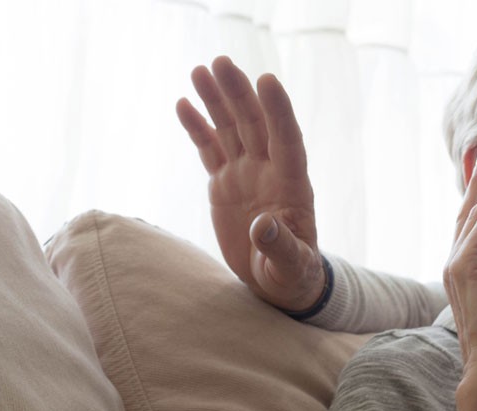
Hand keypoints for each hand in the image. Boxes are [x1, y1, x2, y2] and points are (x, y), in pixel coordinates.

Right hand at [175, 56, 323, 311]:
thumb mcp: (290, 266)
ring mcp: (246, 174)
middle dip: (239, 94)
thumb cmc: (292, 274)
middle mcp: (270, 171)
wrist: (278, 281)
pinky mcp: (225, 183)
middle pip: (255, 124)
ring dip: (217, 100)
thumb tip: (264, 226)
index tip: (266, 80)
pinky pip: (210, 149)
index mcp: (292, 186)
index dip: (279, 111)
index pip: (287, 139)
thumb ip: (280, 246)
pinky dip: (199, 127)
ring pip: (231, 129)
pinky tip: (184, 103)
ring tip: (200, 70)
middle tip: (221, 63)